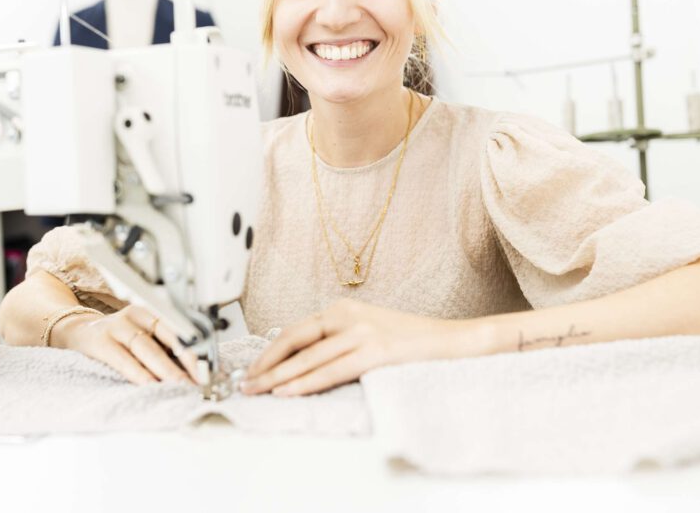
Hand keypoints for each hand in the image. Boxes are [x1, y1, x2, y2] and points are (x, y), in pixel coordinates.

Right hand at [56, 305, 199, 385]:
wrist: (76, 332)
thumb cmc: (117, 338)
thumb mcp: (141, 335)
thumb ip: (161, 347)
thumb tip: (191, 372)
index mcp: (150, 312)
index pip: (178, 329)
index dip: (193, 351)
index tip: (206, 371)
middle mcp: (135, 315)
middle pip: (166, 337)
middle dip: (183, 362)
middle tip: (196, 382)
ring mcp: (116, 326)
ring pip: (146, 348)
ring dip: (164, 370)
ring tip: (177, 386)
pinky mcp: (100, 341)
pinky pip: (123, 359)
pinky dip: (138, 373)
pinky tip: (149, 385)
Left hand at [241, 299, 460, 396]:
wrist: (455, 340)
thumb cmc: (412, 342)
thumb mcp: (368, 332)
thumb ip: (338, 341)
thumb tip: (301, 362)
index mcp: (344, 308)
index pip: (297, 330)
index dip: (270, 350)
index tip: (253, 368)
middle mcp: (349, 315)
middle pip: (295, 341)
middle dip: (266, 365)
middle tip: (245, 383)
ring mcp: (362, 332)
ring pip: (309, 358)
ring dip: (278, 377)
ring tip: (257, 391)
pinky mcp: (376, 352)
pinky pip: (332, 371)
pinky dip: (305, 382)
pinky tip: (287, 391)